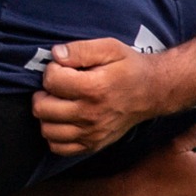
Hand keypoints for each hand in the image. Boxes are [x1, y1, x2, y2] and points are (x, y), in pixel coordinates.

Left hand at [34, 37, 166, 154]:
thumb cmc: (129, 67)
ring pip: (47, 130)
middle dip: (43, 92)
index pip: (51, 81)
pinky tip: (63, 120)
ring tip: (58, 102)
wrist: (152, 91)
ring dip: (47, 114)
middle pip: (42, 108)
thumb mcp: (109, 48)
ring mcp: (91, 134)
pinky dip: (55, 135)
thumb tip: (55, 54)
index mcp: (94, 88)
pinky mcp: (93, 145)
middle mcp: (91, 115)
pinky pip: (59, 147)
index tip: (63, 68)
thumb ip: (80, 49)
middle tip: (57, 86)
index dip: (52, 70)